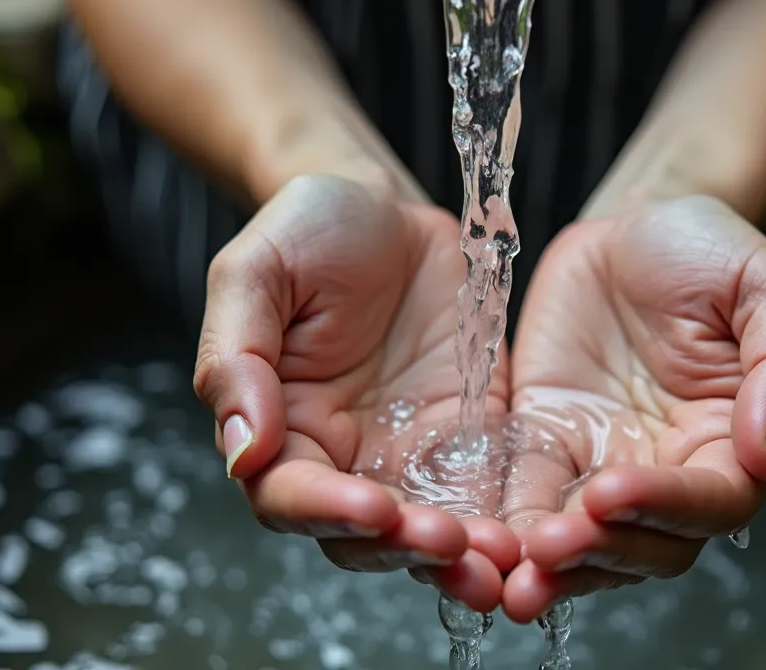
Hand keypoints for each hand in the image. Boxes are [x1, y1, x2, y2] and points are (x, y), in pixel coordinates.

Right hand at [193, 175, 518, 611]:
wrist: (388, 206)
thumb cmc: (309, 230)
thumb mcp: (255, 272)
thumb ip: (236, 358)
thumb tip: (242, 452)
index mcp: (281, 428)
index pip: (290, 496)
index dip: (327, 512)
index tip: (373, 509)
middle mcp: (343, 458)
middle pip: (362, 537)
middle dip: (403, 549)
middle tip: (450, 543)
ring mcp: (409, 455)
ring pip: (426, 534)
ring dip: (459, 558)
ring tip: (499, 560)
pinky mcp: (469, 442)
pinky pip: (485, 495)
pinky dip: (503, 522)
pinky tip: (530, 535)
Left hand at [498, 195, 765, 622]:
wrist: (634, 220)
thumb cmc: (708, 248)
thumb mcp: (765, 285)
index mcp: (734, 440)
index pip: (714, 502)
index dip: (668, 506)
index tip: (616, 491)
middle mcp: (672, 469)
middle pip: (648, 542)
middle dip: (601, 551)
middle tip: (551, 545)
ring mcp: (606, 463)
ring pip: (588, 543)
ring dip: (553, 567)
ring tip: (513, 576)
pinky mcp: (549, 447)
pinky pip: (528, 499)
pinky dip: (507, 528)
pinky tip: (480, 545)